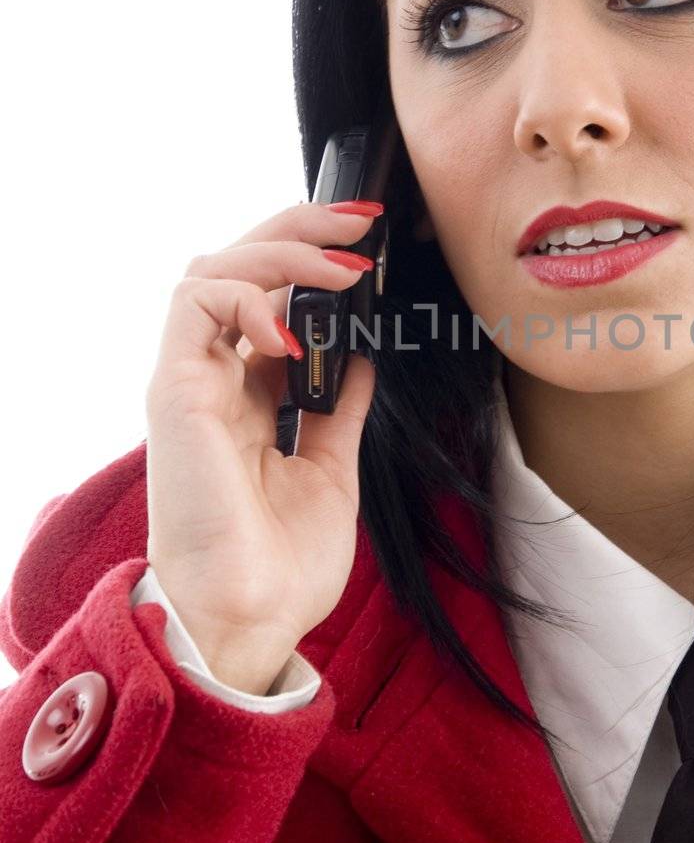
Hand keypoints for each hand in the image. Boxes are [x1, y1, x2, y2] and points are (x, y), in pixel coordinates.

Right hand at [143, 200, 381, 689]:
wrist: (250, 620)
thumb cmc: (280, 564)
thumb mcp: (330, 466)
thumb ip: (338, 406)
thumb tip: (363, 354)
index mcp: (245, 394)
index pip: (268, 297)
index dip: (310, 261)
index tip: (368, 247)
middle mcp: (213, 377)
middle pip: (238, 266)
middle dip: (298, 229)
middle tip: (359, 222)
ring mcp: (190, 380)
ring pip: (213, 269)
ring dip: (281, 251)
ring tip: (343, 266)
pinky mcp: (175, 390)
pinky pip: (195, 303)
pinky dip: (248, 295)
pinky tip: (293, 328)